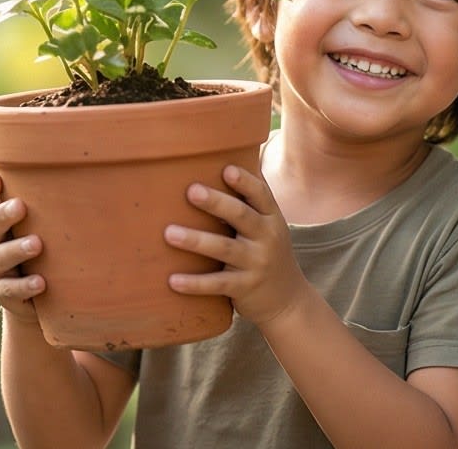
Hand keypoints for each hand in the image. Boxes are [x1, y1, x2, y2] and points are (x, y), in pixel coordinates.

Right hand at [0, 172, 44, 323]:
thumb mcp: (39, 225)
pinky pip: (11, 289)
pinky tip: (41, 282)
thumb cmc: (40, 247)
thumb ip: (47, 205)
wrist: (35, 294)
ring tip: (37, 244)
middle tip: (20, 207)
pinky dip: (25, 285)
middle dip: (3, 216)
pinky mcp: (5, 293)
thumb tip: (82, 173)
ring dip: (17, 250)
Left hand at [164, 165, 311, 326]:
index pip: (261, 195)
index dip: (245, 182)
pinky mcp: (245, 288)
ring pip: (224, 249)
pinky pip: (217, 285)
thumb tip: (221, 158)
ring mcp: (257, 263)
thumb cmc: (266, 252)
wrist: (288, 300)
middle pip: (241, 216)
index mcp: (271, 218)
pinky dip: (195, 283)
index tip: (226, 169)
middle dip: (216, 203)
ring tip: (169, 233)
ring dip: (196, 240)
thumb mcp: (267, 226)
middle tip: (191, 190)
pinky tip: (173, 280)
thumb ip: (248, 202)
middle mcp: (267, 238)